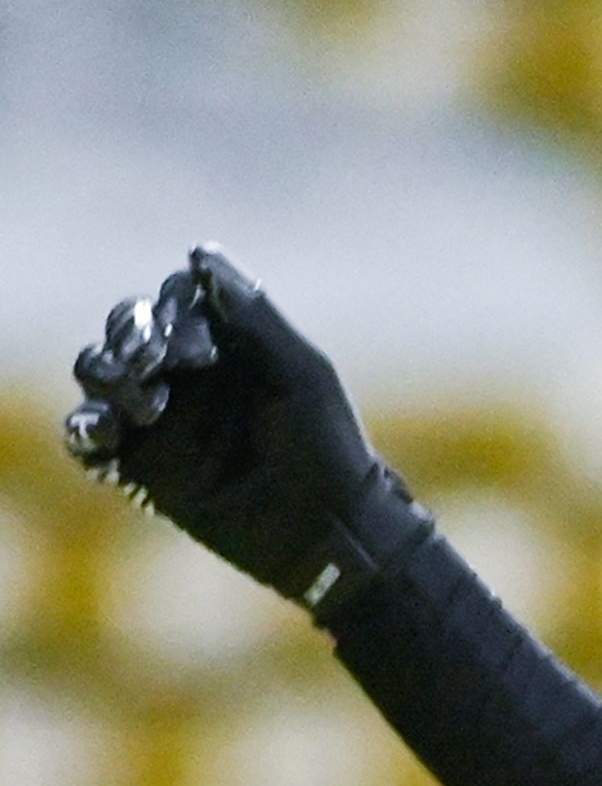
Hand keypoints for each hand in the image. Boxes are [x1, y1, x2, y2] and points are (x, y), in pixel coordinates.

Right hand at [65, 249, 426, 618]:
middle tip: (154, 360)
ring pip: (99, 372)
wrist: (330, 531)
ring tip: (148, 403)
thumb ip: (255, 315)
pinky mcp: (142, 465)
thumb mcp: (302, 374)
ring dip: (109, 375)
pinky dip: (87, 427)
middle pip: (125, 327)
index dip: (174, 312)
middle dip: (132, 335)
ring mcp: (159, 419)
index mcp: (222, 344)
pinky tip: (105, 432)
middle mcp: (184, 374)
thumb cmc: (329, 449)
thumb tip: (200, 253)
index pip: (173, 301)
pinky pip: (91, 436)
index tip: (202, 346)